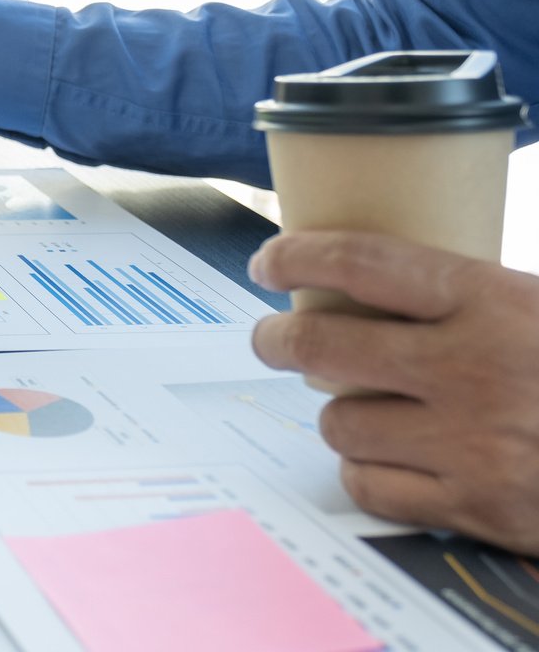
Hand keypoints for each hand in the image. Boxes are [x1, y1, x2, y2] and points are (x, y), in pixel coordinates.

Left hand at [250, 231, 538, 552]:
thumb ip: (469, 296)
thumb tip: (370, 279)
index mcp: (494, 300)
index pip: (363, 262)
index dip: (301, 256)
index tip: (269, 261)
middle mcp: (472, 367)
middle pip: (323, 344)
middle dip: (278, 339)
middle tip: (269, 337)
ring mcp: (471, 442)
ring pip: (341, 420)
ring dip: (338, 412)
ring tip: (355, 404)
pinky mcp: (476, 506)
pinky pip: (371, 485)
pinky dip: (367, 471)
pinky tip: (382, 458)